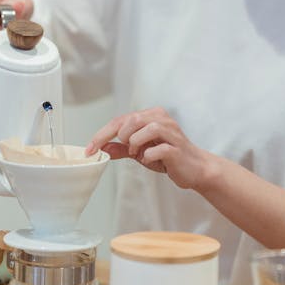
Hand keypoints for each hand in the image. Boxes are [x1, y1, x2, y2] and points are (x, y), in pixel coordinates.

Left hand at [86, 107, 212, 190]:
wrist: (195, 169)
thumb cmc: (168, 157)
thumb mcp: (140, 152)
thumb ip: (121, 148)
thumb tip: (102, 147)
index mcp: (152, 116)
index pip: (121, 119)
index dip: (103, 134)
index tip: (89, 149)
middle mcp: (162, 119)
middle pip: (133, 119)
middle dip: (121, 136)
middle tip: (126, 149)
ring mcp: (172, 132)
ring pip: (147, 128)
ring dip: (136, 143)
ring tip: (137, 153)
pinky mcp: (177, 148)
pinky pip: (158, 149)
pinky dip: (149, 155)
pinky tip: (150, 159)